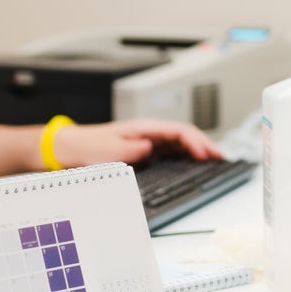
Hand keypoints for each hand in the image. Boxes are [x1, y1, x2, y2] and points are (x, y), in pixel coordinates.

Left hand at [56, 119, 220, 166]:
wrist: (69, 149)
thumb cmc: (87, 147)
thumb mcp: (108, 151)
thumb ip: (131, 149)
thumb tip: (151, 148)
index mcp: (144, 128)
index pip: (179, 131)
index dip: (196, 142)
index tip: (206, 155)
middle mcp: (148, 133)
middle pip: (185, 135)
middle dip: (204, 144)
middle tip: (221, 158)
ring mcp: (147, 141)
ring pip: (180, 142)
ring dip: (197, 149)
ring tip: (214, 160)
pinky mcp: (144, 150)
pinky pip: (171, 151)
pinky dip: (186, 155)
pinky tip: (192, 163)